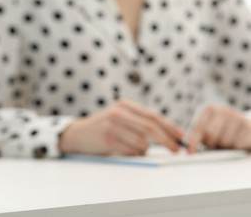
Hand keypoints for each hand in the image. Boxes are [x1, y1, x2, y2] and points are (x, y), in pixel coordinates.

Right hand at [59, 100, 183, 155]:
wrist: (78, 134)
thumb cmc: (103, 126)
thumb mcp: (119, 116)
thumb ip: (138, 120)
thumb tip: (167, 133)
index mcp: (124, 105)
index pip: (152, 115)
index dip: (169, 126)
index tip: (181, 135)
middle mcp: (118, 113)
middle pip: (150, 128)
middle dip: (167, 140)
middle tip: (176, 148)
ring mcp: (112, 126)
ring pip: (141, 142)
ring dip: (145, 150)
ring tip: (138, 150)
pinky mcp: (108, 140)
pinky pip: (130, 151)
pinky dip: (134, 154)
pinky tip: (128, 151)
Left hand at [188, 105, 250, 151]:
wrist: (245, 127)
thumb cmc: (223, 130)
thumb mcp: (208, 129)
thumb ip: (198, 136)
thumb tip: (190, 150)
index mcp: (210, 109)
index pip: (199, 128)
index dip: (194, 142)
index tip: (191, 152)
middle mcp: (224, 110)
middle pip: (210, 134)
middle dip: (210, 144)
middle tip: (213, 145)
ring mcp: (238, 117)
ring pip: (224, 142)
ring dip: (224, 147)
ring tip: (226, 142)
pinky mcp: (249, 127)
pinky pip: (238, 145)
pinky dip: (236, 148)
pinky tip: (237, 142)